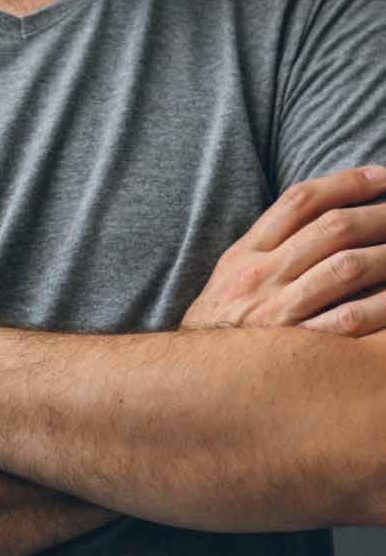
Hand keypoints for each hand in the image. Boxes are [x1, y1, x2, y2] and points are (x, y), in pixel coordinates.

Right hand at [181, 165, 385, 335]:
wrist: (189, 379)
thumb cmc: (219, 325)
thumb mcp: (230, 275)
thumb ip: (266, 244)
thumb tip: (318, 214)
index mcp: (245, 254)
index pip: (300, 201)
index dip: (346, 182)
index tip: (381, 177)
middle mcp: (259, 277)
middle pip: (332, 228)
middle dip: (379, 216)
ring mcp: (276, 312)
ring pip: (346, 266)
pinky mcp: (293, 347)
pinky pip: (349, 318)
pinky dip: (381, 304)